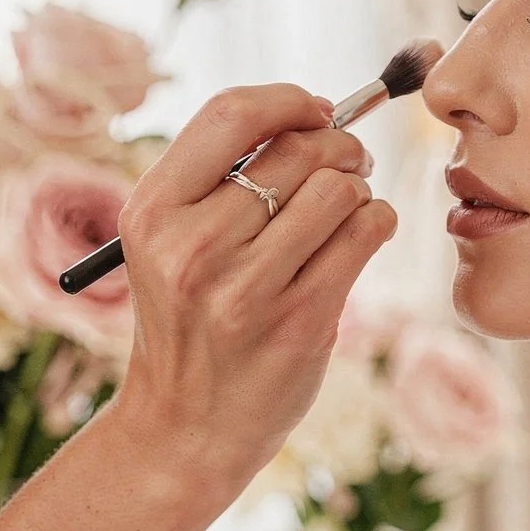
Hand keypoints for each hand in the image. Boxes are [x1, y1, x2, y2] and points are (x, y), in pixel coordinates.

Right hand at [107, 84, 396, 501]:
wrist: (184, 429)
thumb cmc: (189, 322)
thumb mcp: (169, 246)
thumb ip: (218, 180)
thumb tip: (310, 113)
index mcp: (152, 212)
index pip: (230, 115)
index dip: (287, 101)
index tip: (314, 110)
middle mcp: (193, 247)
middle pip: (297, 149)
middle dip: (338, 144)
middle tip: (347, 161)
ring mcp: (247, 288)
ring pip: (340, 188)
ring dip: (359, 188)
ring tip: (346, 209)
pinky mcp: (300, 321)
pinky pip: (366, 232)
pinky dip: (377, 221)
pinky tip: (360, 236)